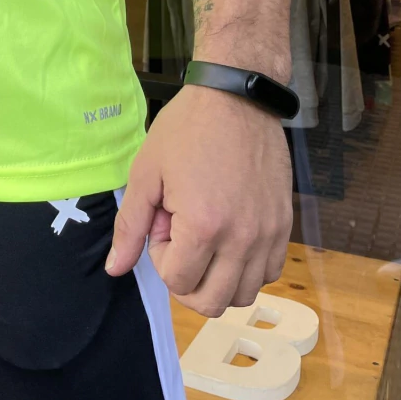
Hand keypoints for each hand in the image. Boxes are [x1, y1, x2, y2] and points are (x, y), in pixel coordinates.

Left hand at [106, 85, 292, 316]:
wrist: (236, 97)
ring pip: (244, 295)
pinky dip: (247, 268)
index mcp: (204, 226)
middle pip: (212, 302)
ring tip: (206, 234)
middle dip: (187, 277)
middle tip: (181, 234)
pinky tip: (230, 235)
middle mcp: (242, 239)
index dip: (162, 256)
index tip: (164, 219)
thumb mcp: (146, 172)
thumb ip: (130, 225)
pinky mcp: (285, 225)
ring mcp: (268, 234)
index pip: (178, 282)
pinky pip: (269, 272)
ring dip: (219, 278)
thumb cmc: (186, 129)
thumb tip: (115, 269)